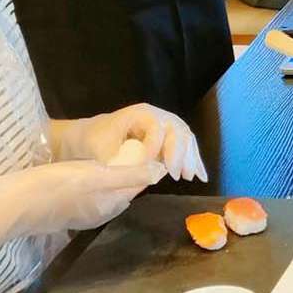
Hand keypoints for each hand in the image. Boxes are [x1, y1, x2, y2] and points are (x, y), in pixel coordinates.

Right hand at [0, 160, 163, 241]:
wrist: (8, 207)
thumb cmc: (52, 187)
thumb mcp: (94, 176)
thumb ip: (128, 175)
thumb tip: (159, 172)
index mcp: (110, 204)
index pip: (137, 184)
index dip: (141, 165)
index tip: (140, 144)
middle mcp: (99, 213)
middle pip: (121, 189)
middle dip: (127, 170)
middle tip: (123, 145)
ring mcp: (80, 215)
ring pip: (103, 192)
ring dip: (108, 176)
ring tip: (102, 154)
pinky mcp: (62, 212)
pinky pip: (85, 195)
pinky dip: (90, 183)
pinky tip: (80, 171)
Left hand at [58, 103, 206, 181]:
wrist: (92, 136)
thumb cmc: (95, 140)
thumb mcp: (102, 150)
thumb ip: (120, 161)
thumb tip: (138, 174)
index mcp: (141, 114)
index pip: (156, 127)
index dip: (156, 146)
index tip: (152, 166)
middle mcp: (157, 116)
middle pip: (177, 131)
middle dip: (180, 154)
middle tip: (179, 175)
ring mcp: (165, 126)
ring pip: (185, 139)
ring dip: (190, 158)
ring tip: (190, 177)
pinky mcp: (168, 138)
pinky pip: (185, 146)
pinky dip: (192, 160)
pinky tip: (200, 175)